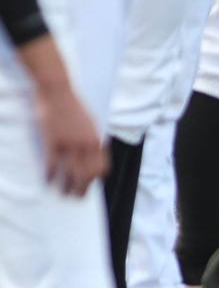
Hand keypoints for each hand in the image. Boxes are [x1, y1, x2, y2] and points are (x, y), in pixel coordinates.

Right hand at [18, 36, 107, 195]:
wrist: (58, 91)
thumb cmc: (74, 106)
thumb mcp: (91, 122)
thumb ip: (94, 138)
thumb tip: (98, 152)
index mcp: (96, 140)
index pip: (102, 167)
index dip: (97, 179)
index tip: (91, 185)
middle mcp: (85, 145)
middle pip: (87, 174)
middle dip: (83, 188)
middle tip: (77, 197)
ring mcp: (69, 144)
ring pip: (71, 173)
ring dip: (67, 186)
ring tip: (63, 193)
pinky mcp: (52, 141)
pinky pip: (52, 164)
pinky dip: (50, 175)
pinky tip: (48, 180)